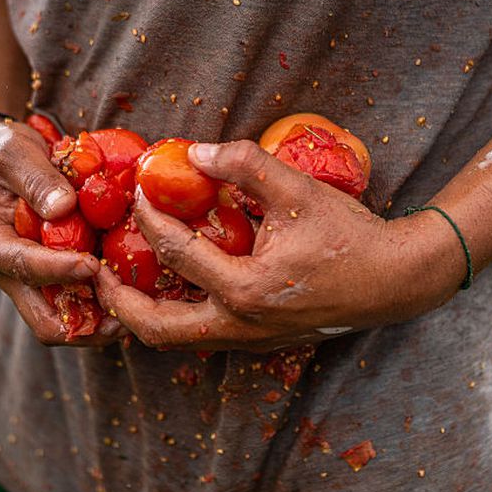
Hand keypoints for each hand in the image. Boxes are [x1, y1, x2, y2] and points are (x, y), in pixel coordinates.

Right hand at [0, 118, 124, 345]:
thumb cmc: (0, 152)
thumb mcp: (12, 153)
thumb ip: (36, 179)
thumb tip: (63, 207)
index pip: (25, 269)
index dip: (59, 270)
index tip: (91, 264)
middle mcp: (13, 272)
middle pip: (46, 322)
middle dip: (86, 327)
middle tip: (124, 316)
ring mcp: (38, 279)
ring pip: (70, 321)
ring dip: (103, 321)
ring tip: (139, 313)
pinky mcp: (59, 274)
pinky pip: (85, 301)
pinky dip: (109, 301)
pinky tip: (141, 293)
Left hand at [95, 140, 465, 351]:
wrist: (397, 280)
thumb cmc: (351, 235)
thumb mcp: (298, 190)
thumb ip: (244, 165)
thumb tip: (194, 151)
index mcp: (247, 290)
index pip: (178, 253)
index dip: (149, 217)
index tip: (135, 191)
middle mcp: (242, 325)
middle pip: (156, 328)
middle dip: (118, 299)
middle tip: (94, 269)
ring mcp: (253, 340)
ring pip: (178, 339)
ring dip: (144, 312)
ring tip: (123, 280)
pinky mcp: (263, 341)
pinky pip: (204, 334)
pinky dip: (177, 313)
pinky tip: (173, 284)